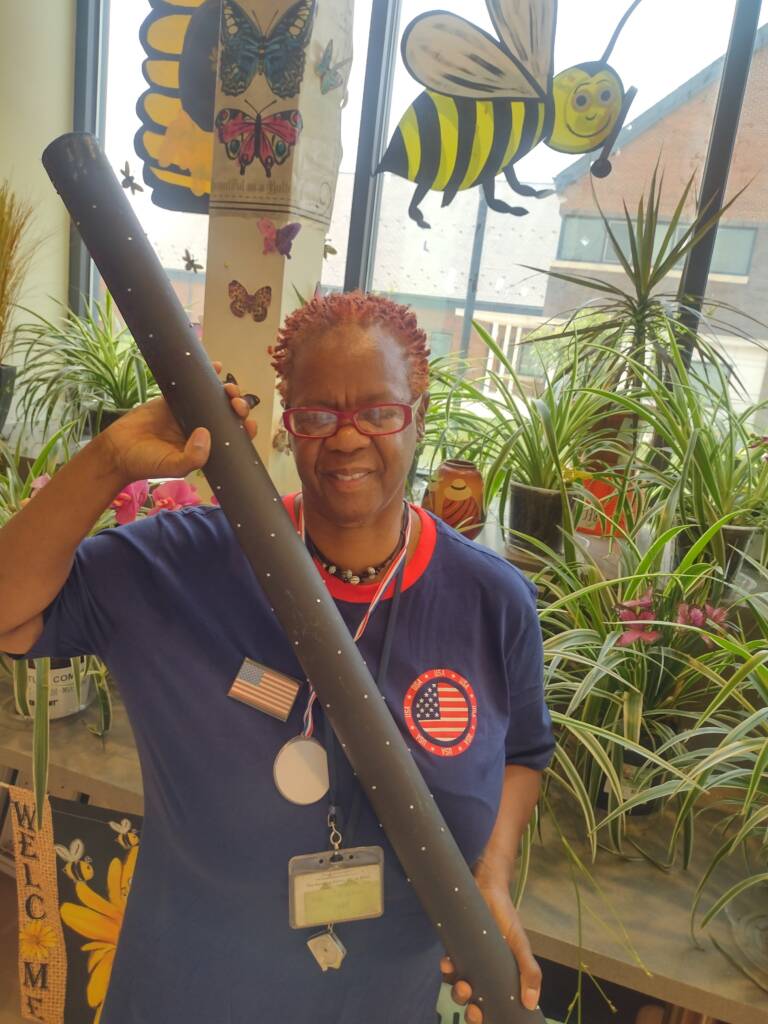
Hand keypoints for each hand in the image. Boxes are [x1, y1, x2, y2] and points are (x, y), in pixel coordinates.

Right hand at [98, 361, 257, 483]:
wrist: (116, 450)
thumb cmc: (146, 463)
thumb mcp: (172, 467)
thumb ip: (192, 457)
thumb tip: (206, 433)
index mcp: (205, 448)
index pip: (232, 438)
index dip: (244, 430)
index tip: (249, 424)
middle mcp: (200, 430)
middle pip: (227, 415)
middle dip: (238, 407)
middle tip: (237, 404)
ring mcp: (188, 413)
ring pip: (213, 398)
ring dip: (226, 391)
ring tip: (229, 388)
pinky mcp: (172, 399)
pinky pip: (191, 384)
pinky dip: (204, 374)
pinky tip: (216, 366)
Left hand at [440, 882, 540, 1021]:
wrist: (488, 890)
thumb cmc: (507, 919)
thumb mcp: (521, 945)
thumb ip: (529, 971)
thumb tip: (531, 1003)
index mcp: (500, 977)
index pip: (494, 1005)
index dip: (488, 1017)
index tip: (485, 1018)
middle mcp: (482, 973)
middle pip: (474, 1003)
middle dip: (472, 1011)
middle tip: (474, 1008)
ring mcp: (468, 962)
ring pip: (459, 988)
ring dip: (459, 993)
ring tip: (463, 985)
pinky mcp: (455, 949)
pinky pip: (448, 965)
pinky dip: (447, 969)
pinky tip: (449, 964)